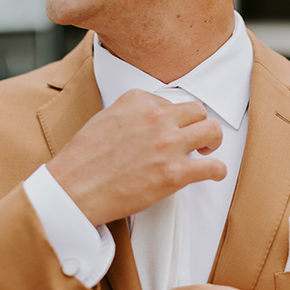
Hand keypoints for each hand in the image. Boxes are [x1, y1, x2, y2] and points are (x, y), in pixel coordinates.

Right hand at [47, 89, 225, 225]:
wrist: (73, 189)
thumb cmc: (83, 160)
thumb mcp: (105, 119)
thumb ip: (132, 115)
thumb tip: (149, 122)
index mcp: (138, 101)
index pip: (171, 101)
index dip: (173, 119)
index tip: (170, 131)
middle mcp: (157, 117)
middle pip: (198, 111)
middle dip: (198, 125)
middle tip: (196, 140)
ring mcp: (168, 144)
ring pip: (212, 131)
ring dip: (212, 143)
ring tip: (206, 153)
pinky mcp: (175, 173)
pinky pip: (213, 166)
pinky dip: (216, 171)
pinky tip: (212, 174)